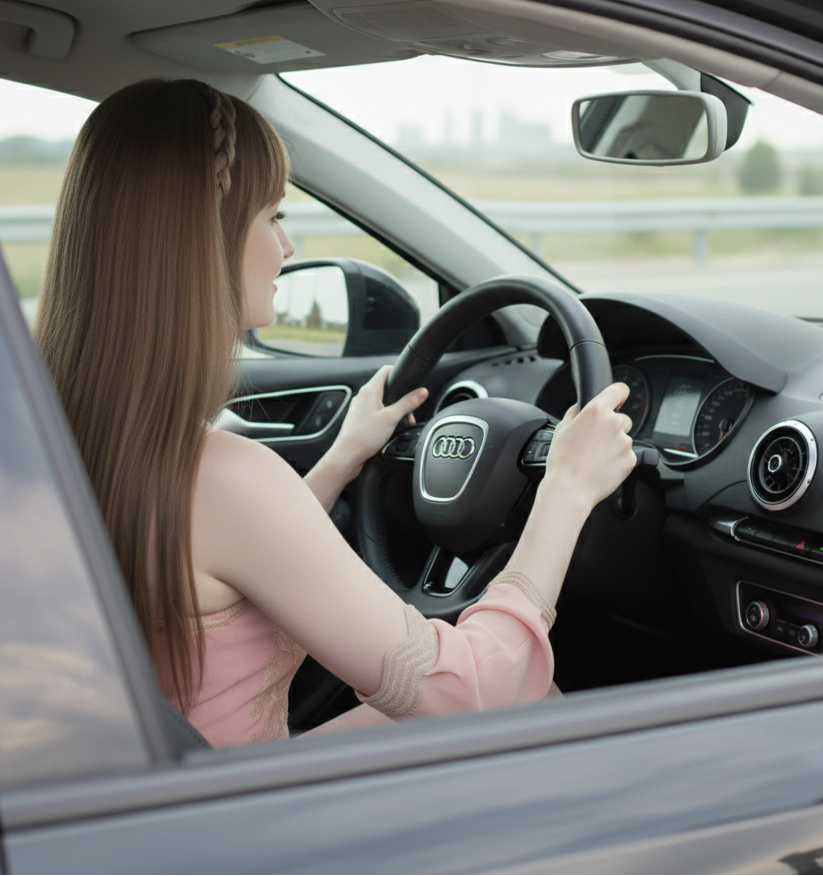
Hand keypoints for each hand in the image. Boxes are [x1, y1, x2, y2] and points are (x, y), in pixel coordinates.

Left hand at [330, 365, 427, 479]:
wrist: (347, 455)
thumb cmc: (364, 436)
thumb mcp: (392, 417)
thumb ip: (408, 403)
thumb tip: (422, 392)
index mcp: (369, 390)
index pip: (386, 371)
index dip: (399, 372)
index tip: (410, 380)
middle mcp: (363, 397)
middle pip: (386, 388)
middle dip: (401, 397)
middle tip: (410, 409)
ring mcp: (360, 409)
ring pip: (382, 402)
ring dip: (395, 410)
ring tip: (402, 422)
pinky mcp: (360, 420)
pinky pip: (377, 413)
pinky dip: (386, 418)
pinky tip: (391, 429)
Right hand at [542, 382, 635, 510]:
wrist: (570, 489)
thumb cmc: (562, 461)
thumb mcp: (561, 430)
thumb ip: (574, 413)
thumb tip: (579, 408)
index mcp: (596, 411)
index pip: (619, 390)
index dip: (619, 394)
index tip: (618, 399)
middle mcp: (614, 423)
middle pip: (622, 418)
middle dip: (612, 427)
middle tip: (595, 441)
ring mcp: (625, 442)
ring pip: (624, 438)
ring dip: (614, 445)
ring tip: (595, 458)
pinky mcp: (631, 459)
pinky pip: (627, 455)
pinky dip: (617, 460)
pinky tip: (602, 466)